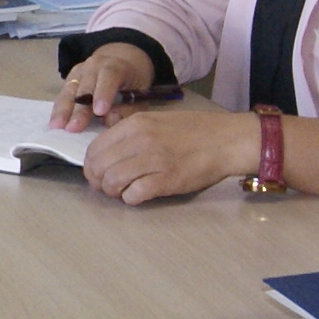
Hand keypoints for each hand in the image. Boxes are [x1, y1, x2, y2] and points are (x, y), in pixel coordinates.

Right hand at [49, 44, 155, 127]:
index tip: (100, 112)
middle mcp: (95, 65)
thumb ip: (129, 109)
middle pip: (85, 87)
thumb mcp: (139, 94)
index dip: (103, 93)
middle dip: (79, 109)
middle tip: (74, 128)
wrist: (122, 65)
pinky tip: (54, 123)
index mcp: (116, 66)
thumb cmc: (133, 85)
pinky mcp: (70, 79)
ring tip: (57, 126)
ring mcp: (80, 71)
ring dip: (63, 110)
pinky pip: (63, 94)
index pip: (109, 76)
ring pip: (70, 91)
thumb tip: (110, 120)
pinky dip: (59, 109)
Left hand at [80, 106, 255, 204]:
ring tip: (123, 192)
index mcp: (135, 124)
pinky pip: (134, 195)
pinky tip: (139, 195)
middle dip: (98, 182)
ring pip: (112, 182)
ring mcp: (154, 160)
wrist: (226, 140)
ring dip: (113, 192)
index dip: (91, 166)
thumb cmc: (194, 131)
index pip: (95, 148)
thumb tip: (107, 150)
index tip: (98, 174)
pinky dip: (131, 199)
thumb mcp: (156, 119)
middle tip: (108, 187)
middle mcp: (140, 140)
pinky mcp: (167, 180)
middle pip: (99, 167)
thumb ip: (130, 131)